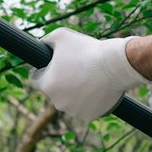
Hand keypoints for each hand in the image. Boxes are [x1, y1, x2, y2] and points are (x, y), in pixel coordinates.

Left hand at [28, 27, 145, 124]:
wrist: (115, 65)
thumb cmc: (87, 49)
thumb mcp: (61, 35)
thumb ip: (46, 40)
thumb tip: (42, 45)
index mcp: (47, 85)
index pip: (35, 80)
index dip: (42, 71)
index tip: (51, 66)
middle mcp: (57, 102)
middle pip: (54, 91)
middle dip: (61, 81)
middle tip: (75, 69)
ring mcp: (74, 111)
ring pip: (69, 101)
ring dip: (74, 92)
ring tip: (88, 78)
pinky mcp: (89, 116)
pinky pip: (84, 108)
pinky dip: (88, 101)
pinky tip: (95, 89)